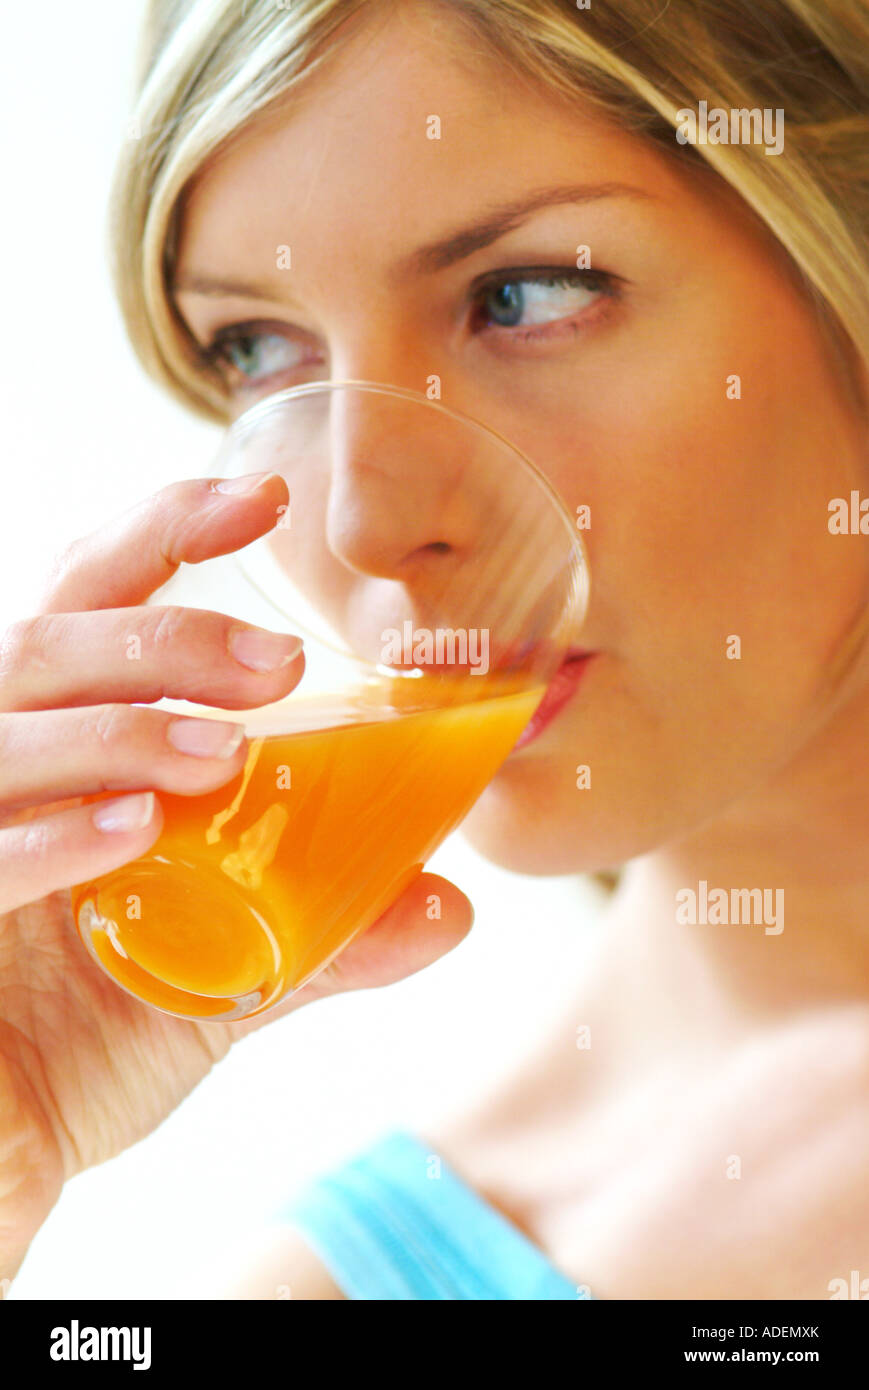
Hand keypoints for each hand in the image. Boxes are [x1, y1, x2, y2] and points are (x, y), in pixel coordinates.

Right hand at [0, 472, 472, 1282]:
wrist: (4, 1148)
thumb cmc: (92, 1035)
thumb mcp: (225, 976)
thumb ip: (321, 932)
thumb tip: (447, 903)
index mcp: (64, 746)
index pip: (90, 600)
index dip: (160, 531)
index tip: (264, 497)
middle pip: (44, 640)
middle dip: (162, 637)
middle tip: (280, 663)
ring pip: (6, 722)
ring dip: (121, 727)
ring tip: (227, 753)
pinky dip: (48, 837)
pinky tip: (130, 835)